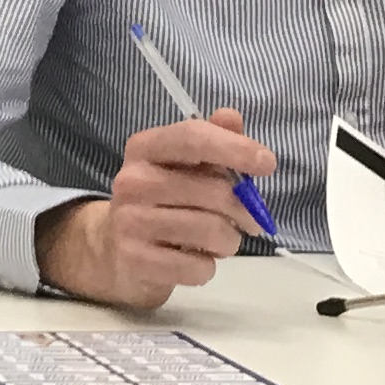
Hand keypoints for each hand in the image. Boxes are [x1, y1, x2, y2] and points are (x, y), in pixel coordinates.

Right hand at [34, 109, 275, 309]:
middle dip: (244, 209)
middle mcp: (132, 180)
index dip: (235, 148)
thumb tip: (232, 117)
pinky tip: (196, 259)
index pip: (193, 137)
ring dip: (230, 241)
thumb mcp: (186, 165)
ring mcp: (129, 221)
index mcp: (145, 148)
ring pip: (211, 231)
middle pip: (212, 191)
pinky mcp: (135, 259)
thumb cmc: (164, 198)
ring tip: (222, 241)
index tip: (268, 164)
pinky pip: (197, 267)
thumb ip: (214, 140)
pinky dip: (208, 267)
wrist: (116, 246)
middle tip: (251, 220)